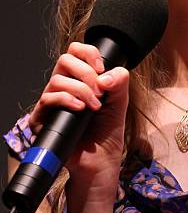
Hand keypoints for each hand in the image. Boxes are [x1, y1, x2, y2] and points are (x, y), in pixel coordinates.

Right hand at [29, 42, 128, 195]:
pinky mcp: (42, 119)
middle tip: (100, 92)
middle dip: (86, 73)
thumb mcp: (120, 101)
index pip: (75, 51)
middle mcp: (63, 87)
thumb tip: (104, 76)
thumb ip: (119, 81)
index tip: (101, 68)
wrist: (100, 160)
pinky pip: (47, 99)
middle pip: (65, 60)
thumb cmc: (107, 131)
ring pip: (56, 79)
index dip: (88, 53)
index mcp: (80, 78)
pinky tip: (81, 109)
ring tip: (94, 107)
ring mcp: (52, 102)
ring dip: (81, 90)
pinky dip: (66, 100)